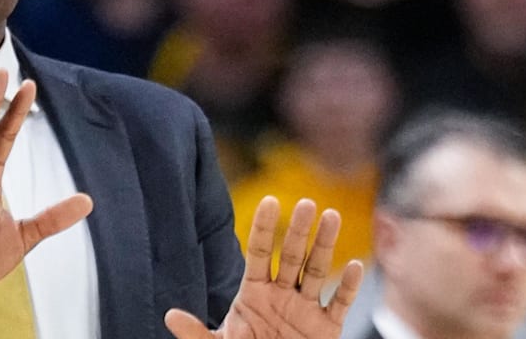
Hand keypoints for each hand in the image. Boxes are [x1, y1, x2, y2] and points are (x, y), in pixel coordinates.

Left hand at [165, 197, 362, 337]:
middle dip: (298, 230)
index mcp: (253, 293)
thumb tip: (169, 316)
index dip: (263, 227)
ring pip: (316, 272)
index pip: (258, 252)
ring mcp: (304, 310)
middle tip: (306, 202)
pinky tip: (355, 266)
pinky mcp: (325, 330)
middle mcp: (280, 295)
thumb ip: (196, 333)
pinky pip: (338, 304)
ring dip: (325, 245)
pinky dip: (347, 287)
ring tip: (332, 216)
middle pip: (290, 256)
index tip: (269, 200)